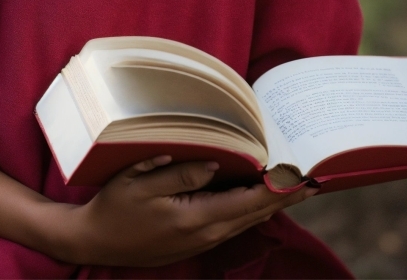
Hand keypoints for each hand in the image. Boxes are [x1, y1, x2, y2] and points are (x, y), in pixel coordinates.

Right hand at [55, 156, 317, 266]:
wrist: (95, 240)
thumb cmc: (115, 207)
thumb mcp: (140, 181)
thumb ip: (180, 171)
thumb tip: (217, 165)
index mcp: (195, 218)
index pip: (247, 203)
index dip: (277, 190)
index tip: (301, 178)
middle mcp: (205, 234)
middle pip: (254, 215)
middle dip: (284, 198)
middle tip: (311, 180)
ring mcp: (200, 241)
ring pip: (246, 221)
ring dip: (271, 205)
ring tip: (292, 187)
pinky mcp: (194, 241)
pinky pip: (232, 224)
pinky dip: (252, 210)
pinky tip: (258, 199)